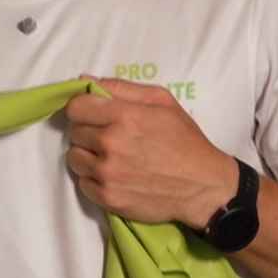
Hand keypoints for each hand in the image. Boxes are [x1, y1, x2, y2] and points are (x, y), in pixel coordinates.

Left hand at [64, 77, 236, 226]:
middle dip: (88, 132)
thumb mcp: (162, 101)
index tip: (93, 114)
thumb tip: (85, 79)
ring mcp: (108, 173)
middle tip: (110, 137)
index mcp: (123, 116)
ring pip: (74, 158)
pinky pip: (83, 183)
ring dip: (88, 156)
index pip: (76, 107)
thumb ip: (121, 88)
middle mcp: (111, 144)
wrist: (203, 185)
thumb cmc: (185, 140)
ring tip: (111, 157)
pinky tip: (114, 175)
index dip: (83, 108)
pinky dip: (94, 179)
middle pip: (74, 132)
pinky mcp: (108, 198)